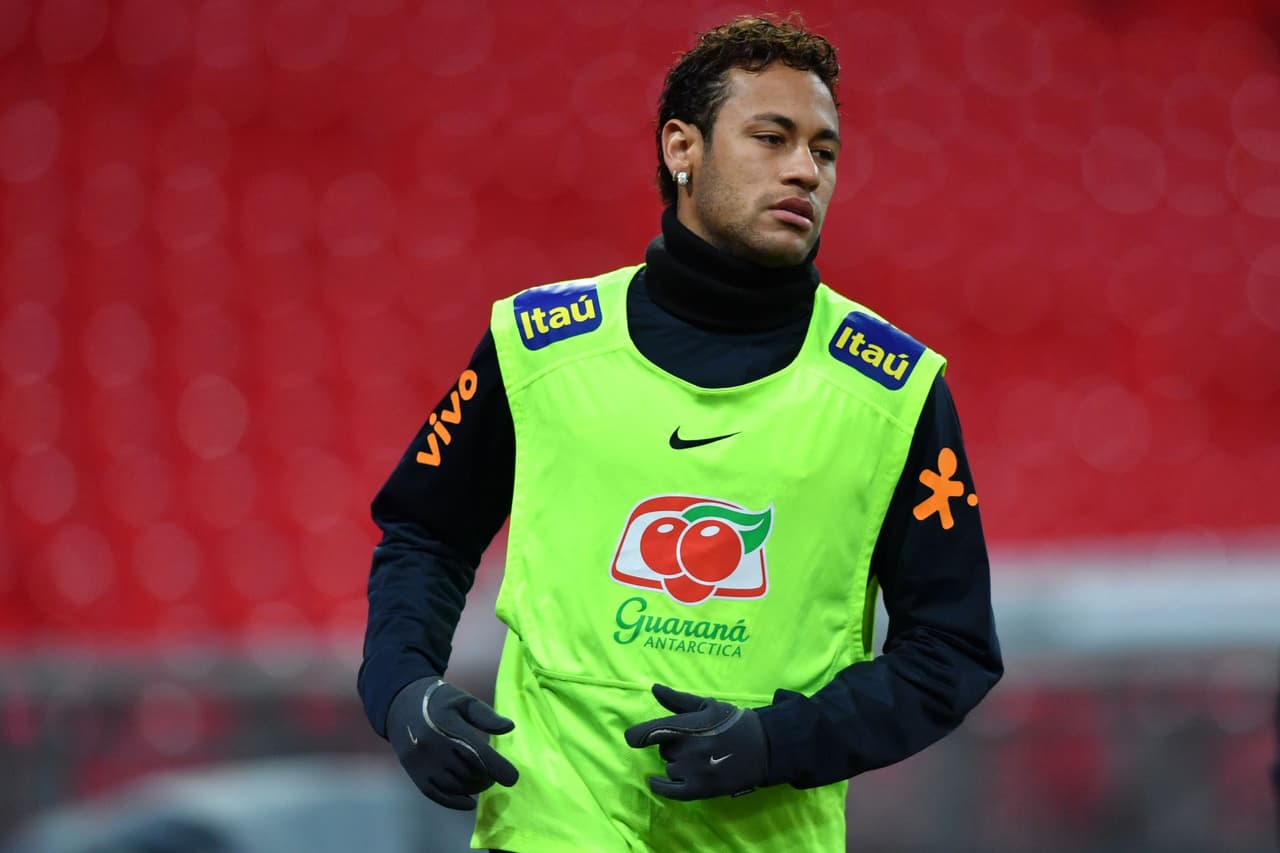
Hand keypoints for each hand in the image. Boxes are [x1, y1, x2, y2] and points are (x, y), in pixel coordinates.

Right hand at [387, 676, 518, 809]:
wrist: (401, 705)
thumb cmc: (440, 702)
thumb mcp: (464, 701)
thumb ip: (486, 716)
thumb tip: (509, 727)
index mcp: (448, 724)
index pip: (477, 752)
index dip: (497, 767)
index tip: (512, 778)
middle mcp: (433, 745)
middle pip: (468, 772)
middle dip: (487, 776)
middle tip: (494, 772)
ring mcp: (422, 762)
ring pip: (455, 785)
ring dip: (473, 787)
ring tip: (482, 780)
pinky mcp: (414, 773)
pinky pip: (436, 794)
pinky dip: (454, 802)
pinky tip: (469, 802)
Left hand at [624, 683, 767, 800]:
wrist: (763, 747)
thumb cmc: (732, 722)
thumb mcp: (706, 705)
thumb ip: (676, 700)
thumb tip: (653, 688)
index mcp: (687, 726)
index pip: (647, 733)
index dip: (637, 736)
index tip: (635, 738)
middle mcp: (687, 749)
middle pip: (663, 750)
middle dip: (673, 746)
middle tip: (694, 742)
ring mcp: (693, 771)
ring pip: (669, 768)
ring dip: (677, 764)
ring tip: (699, 757)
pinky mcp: (701, 790)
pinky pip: (671, 791)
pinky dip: (660, 787)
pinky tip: (655, 782)